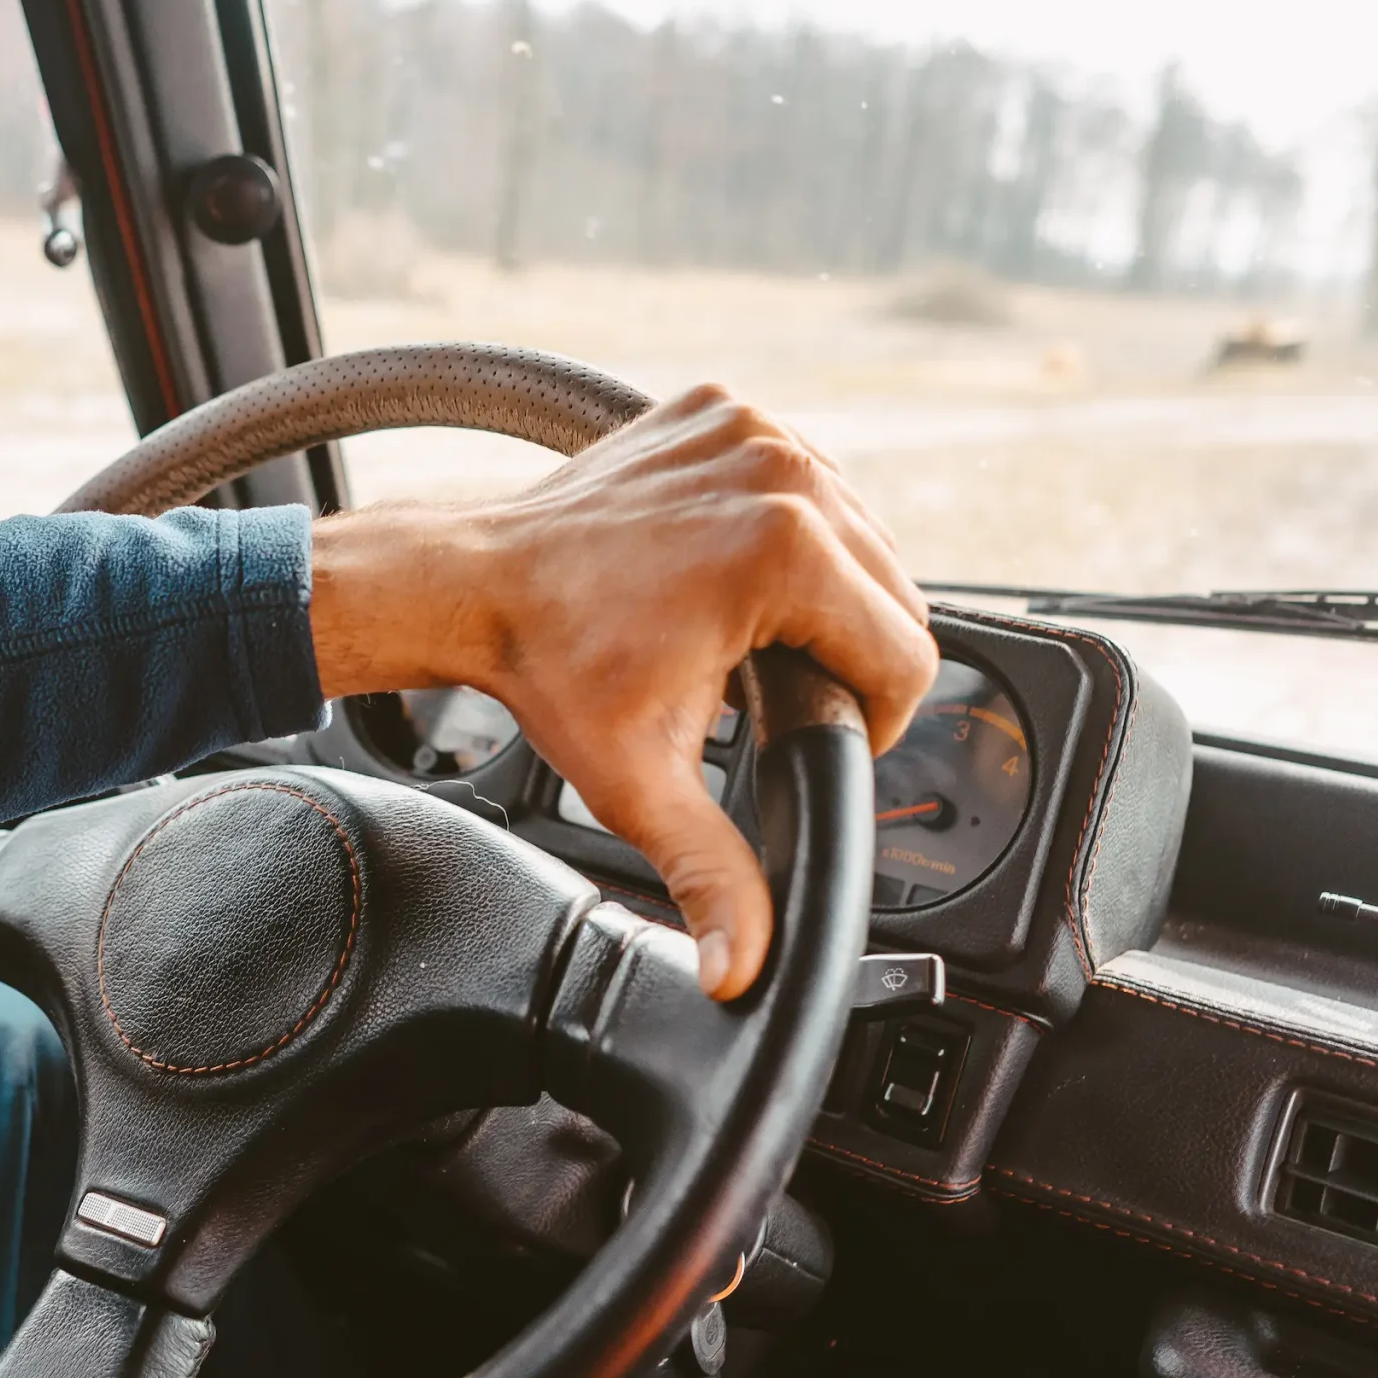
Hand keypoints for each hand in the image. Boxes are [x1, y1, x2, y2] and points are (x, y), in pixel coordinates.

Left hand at [310, 383, 936, 998]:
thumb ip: (713, 877)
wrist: (471, 581)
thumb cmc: (549, 669)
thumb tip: (739, 970)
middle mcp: (784, 469)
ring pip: (861, 531)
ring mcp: (753, 427)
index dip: (871, 718)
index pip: (906, 655)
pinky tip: (729, 574)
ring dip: (827, 592)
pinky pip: (804, 479)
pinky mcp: (726, 406)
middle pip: (895, 590)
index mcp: (787, 549)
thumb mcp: (641, 785)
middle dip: (850, 654)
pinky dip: (786, 527)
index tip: (810, 733)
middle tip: (775, 695)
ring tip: (752, 639)